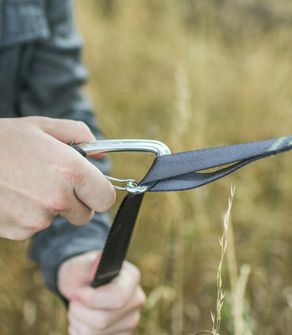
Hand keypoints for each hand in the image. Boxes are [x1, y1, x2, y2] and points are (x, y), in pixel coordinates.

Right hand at [0, 116, 114, 239]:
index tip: (91, 187)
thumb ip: (79, 135)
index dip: (100, 193)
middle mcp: (58, 198)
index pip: (106, 198)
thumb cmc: (2, 140)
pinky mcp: (19, 232)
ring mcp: (37, 219)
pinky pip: (35, 226)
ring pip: (58, 219)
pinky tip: (13, 196)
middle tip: (56, 182)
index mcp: (70, 171)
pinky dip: (29, 214)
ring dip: (50, 207)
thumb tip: (100, 153)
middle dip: (76, 202)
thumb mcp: (42, 126)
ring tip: (27, 183)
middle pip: (86, 214)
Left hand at [58, 251, 144, 334]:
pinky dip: (81, 334)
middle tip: (74, 300)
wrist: (81, 288)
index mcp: (132, 278)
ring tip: (78, 310)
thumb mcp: (80, 265)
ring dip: (78, 324)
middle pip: (104, 320)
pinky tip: (83, 322)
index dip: (93, 299)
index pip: (119, 296)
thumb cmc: (82, 273)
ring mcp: (131, 321)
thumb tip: (99, 259)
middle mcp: (136, 300)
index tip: (77, 293)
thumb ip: (88, 264)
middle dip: (80, 312)